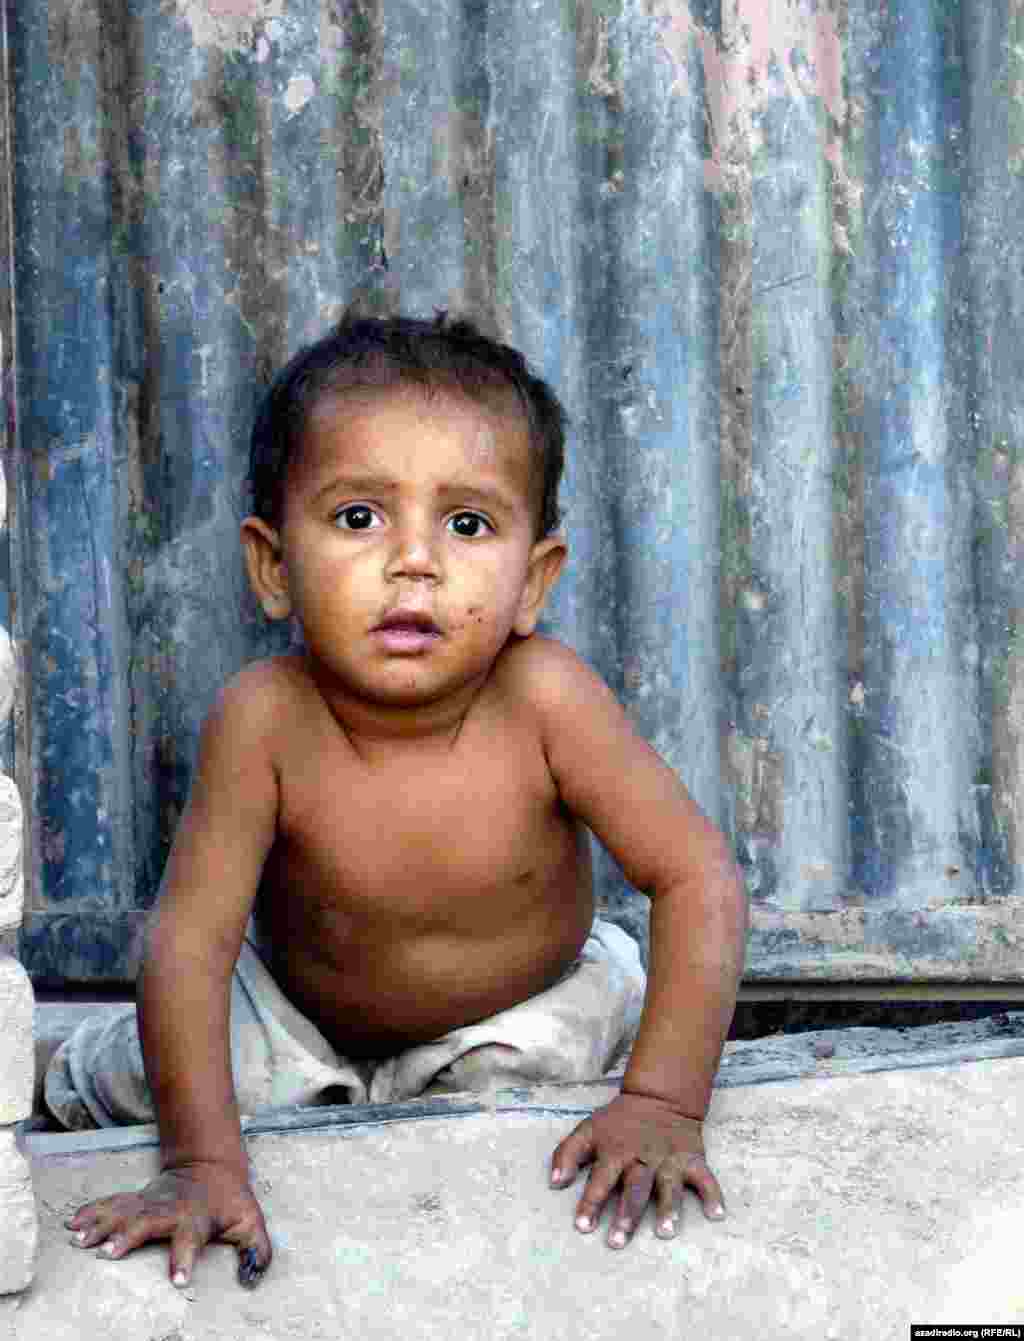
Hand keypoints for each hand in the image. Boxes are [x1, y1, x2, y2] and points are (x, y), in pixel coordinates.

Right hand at [65, 1162, 271, 1288]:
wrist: (209, 1166)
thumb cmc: (230, 1202)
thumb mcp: (252, 1222)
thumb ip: (257, 1250)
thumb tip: (253, 1279)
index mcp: (197, 1220)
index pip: (192, 1239)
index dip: (186, 1259)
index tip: (178, 1280)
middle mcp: (169, 1210)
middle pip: (148, 1222)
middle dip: (128, 1236)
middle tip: (108, 1253)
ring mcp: (150, 1203)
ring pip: (123, 1213)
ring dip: (101, 1225)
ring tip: (79, 1240)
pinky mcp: (137, 1201)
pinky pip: (111, 1205)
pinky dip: (91, 1212)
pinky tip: (72, 1223)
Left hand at [548, 1091, 725, 1247]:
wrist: (659, 1097)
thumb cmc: (619, 1122)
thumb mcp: (588, 1129)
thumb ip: (567, 1154)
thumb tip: (553, 1183)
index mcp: (615, 1151)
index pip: (600, 1179)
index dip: (591, 1202)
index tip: (583, 1227)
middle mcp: (642, 1157)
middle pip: (634, 1187)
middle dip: (627, 1213)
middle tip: (619, 1240)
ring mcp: (669, 1159)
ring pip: (668, 1185)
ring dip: (668, 1208)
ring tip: (665, 1232)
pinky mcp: (691, 1158)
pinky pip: (705, 1177)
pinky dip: (712, 1194)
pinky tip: (716, 1214)